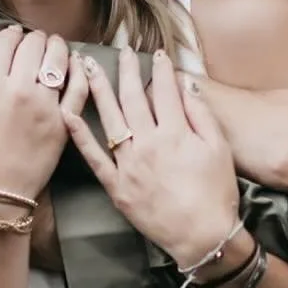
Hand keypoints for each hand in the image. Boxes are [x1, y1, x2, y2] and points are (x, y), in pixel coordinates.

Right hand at [0, 27, 79, 202]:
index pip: (6, 42)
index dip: (11, 34)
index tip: (14, 36)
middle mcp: (19, 89)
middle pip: (34, 45)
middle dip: (34, 39)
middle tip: (35, 43)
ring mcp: (45, 104)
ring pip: (58, 58)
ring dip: (57, 47)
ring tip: (56, 47)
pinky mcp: (64, 121)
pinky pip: (78, 87)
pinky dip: (79, 70)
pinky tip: (77, 63)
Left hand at [61, 47, 240, 268]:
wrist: (203, 237)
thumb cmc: (216, 194)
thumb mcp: (219, 149)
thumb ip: (201, 115)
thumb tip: (186, 86)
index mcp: (175, 133)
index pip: (165, 91)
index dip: (161, 70)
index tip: (156, 54)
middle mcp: (148, 143)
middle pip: (134, 99)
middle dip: (128, 71)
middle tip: (121, 50)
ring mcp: (128, 164)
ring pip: (110, 120)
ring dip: (98, 90)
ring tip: (89, 67)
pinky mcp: (116, 185)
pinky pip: (94, 157)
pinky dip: (79, 135)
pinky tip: (68, 113)